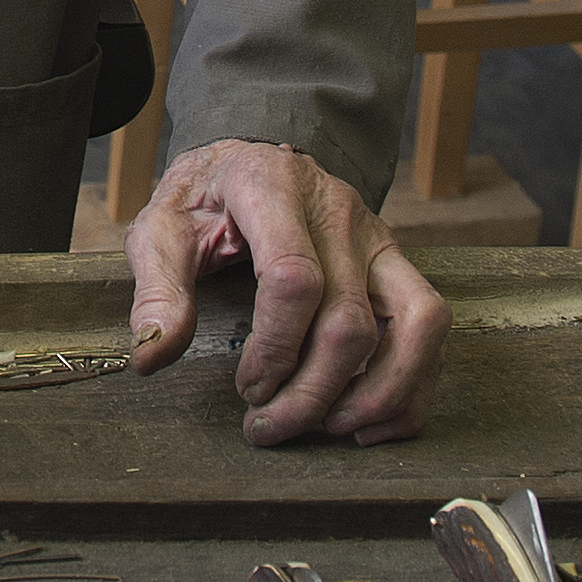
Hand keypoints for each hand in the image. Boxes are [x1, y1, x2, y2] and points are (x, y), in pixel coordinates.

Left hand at [120, 140, 446, 444]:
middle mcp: (338, 212)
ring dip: (378, 394)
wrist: (256, 153)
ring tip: (328, 428)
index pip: (294, 279)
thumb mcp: (161, 229)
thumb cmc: (208, 197)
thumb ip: (157, 290)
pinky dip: (411, 387)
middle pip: (350, 321)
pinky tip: (367, 420)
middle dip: (312, 393)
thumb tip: (152, 356)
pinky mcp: (398, 264)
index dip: (274, 348)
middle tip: (270, 425)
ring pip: (414, 325)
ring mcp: (378, 238)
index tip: (248, 387)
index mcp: (272, 191)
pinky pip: (429, 329)